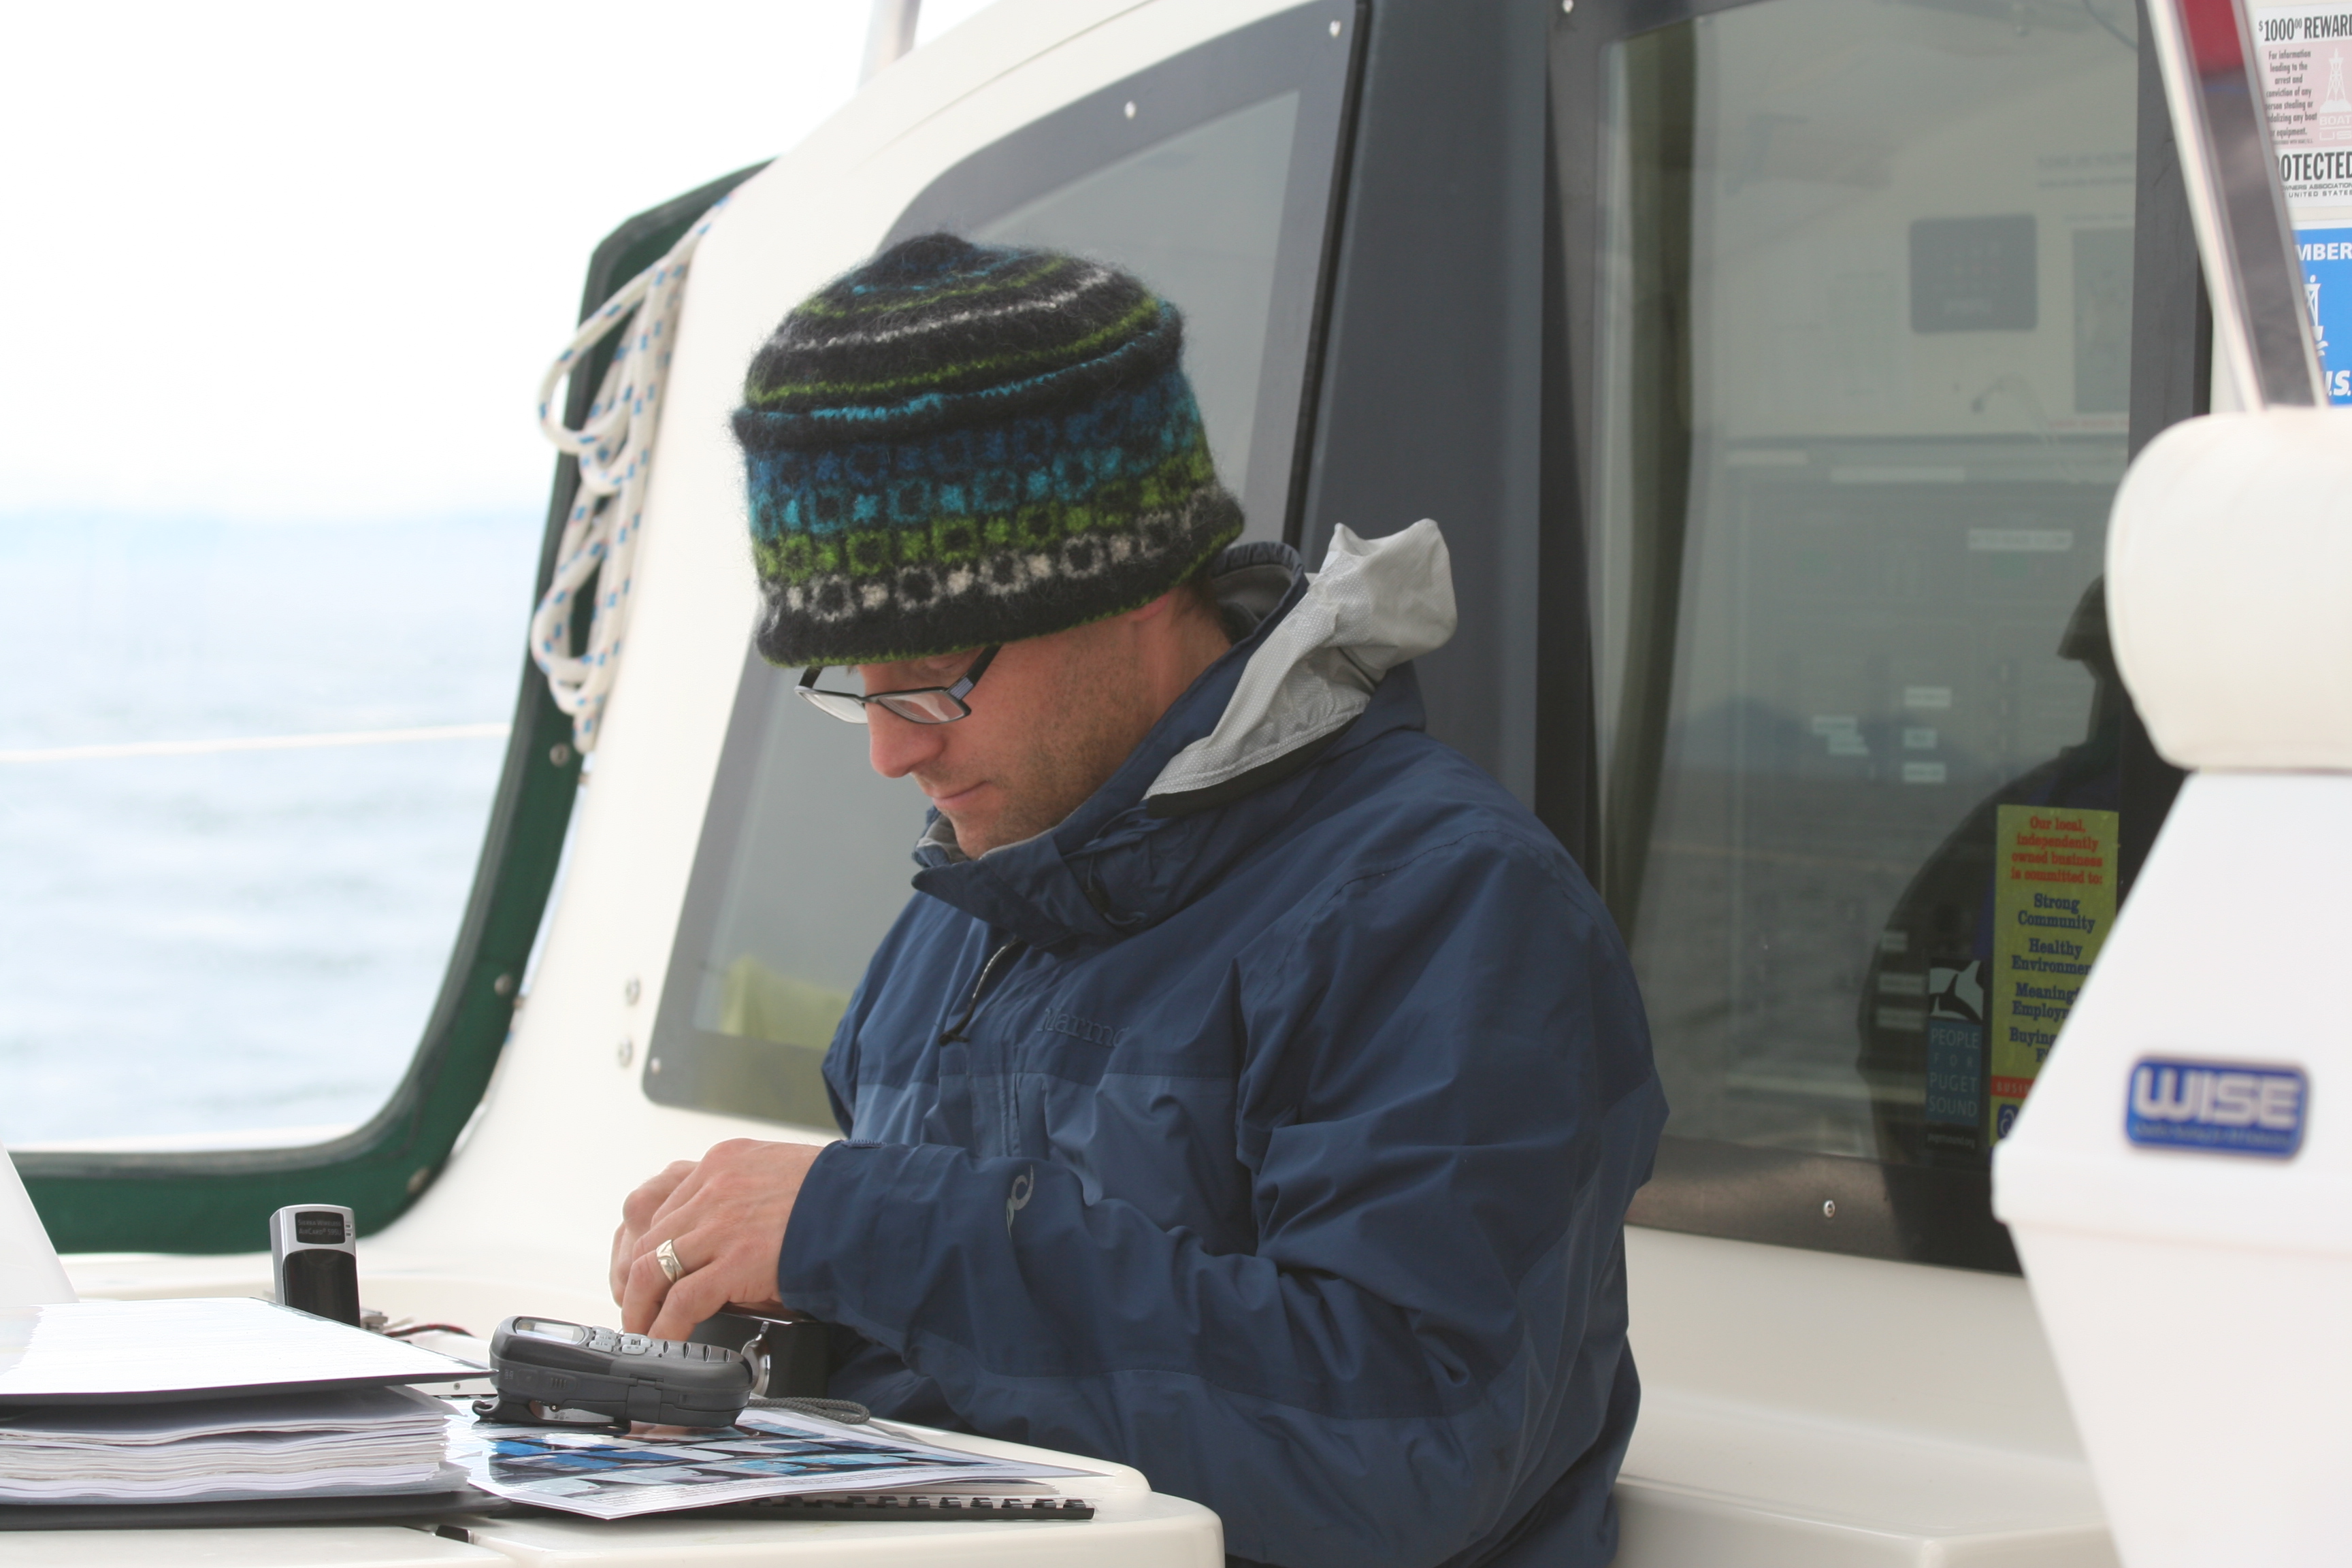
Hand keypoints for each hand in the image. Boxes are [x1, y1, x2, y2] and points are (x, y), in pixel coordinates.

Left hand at [610, 1138, 826, 1339]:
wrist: (872, 1209)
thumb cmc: (838, 1197)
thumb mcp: (779, 1174)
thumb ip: (744, 1193)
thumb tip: (725, 1235)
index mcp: (722, 1162)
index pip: (659, 1204)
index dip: (645, 1246)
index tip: (645, 1271)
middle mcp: (713, 1186)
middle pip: (647, 1237)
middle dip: (635, 1280)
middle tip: (638, 1308)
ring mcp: (721, 1222)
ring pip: (652, 1268)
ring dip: (642, 1306)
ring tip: (644, 1330)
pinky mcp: (735, 1260)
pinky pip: (682, 1300)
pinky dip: (666, 1326)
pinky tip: (666, 1341)